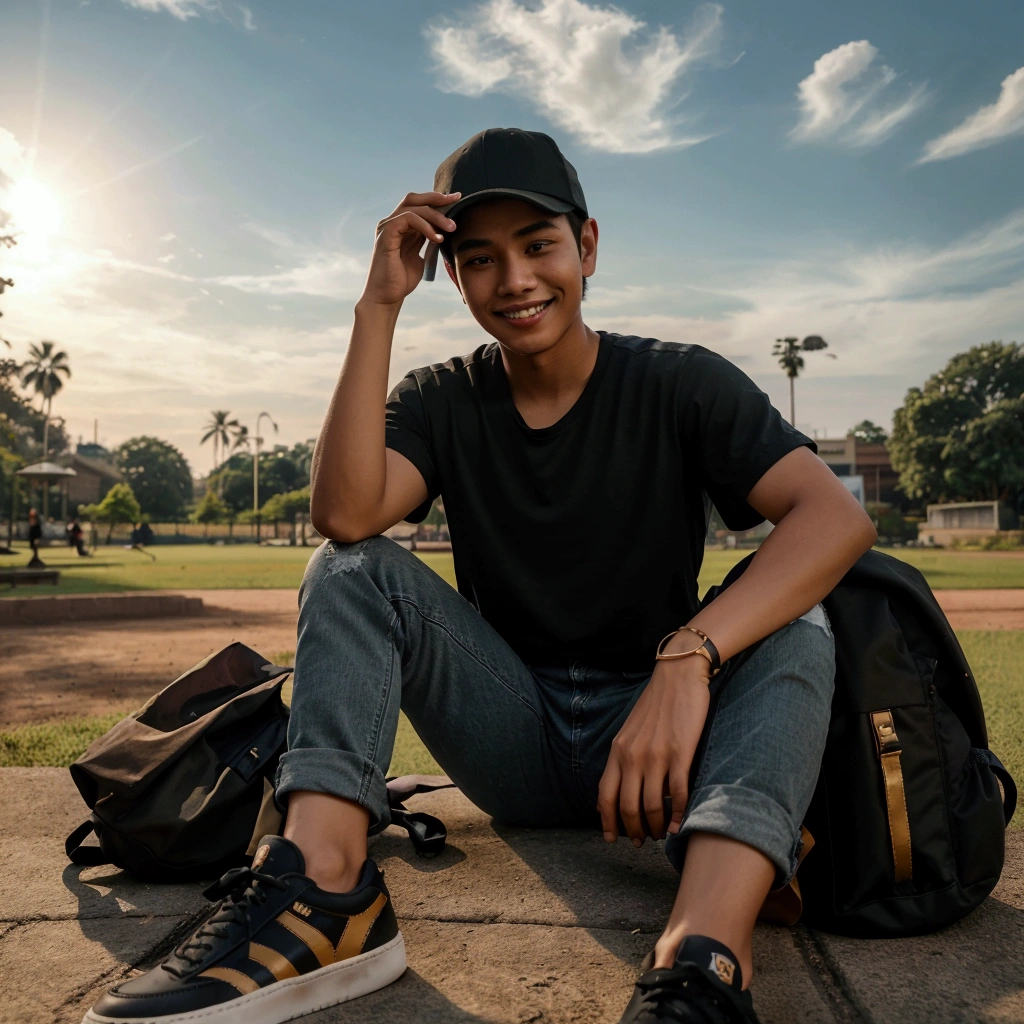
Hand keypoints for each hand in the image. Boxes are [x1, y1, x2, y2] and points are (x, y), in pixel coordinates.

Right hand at [360, 191, 460, 306]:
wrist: (387, 297)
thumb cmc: (402, 280)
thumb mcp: (421, 256)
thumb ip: (427, 241)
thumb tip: (444, 231)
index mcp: (401, 227)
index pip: (418, 205)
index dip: (437, 200)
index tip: (457, 199)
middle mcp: (392, 223)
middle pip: (414, 199)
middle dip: (436, 198)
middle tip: (455, 200)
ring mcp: (387, 227)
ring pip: (414, 208)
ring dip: (436, 216)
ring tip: (451, 228)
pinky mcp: (386, 234)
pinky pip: (407, 219)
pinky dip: (424, 226)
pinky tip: (437, 238)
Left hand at [597, 654, 710, 845]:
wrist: (678, 676)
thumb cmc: (657, 704)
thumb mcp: (630, 731)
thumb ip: (623, 758)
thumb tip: (617, 788)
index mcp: (618, 751)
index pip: (605, 795)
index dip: (607, 822)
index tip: (611, 839)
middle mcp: (633, 756)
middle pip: (627, 807)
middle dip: (633, 831)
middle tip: (640, 842)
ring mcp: (656, 756)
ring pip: (652, 806)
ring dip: (656, 827)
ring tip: (660, 835)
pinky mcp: (680, 753)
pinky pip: (677, 794)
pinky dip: (678, 814)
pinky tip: (678, 824)